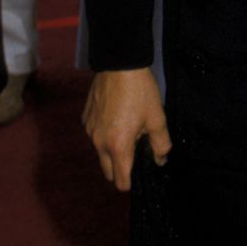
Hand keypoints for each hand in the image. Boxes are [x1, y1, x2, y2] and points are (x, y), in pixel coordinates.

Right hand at [83, 68, 170, 191]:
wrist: (119, 63)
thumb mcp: (157, 118)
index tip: (141, 170)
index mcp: (118, 146)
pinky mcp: (85, 119)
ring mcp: (90, 130)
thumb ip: (161, 144)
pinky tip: (117, 117)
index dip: (132, 181)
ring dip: (112, 150)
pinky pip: (94, 136)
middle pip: (108, 172)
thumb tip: (160, 159)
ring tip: (128, 128)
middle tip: (136, 150)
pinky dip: (104, 134)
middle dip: (121, 168)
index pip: (121, 182)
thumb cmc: (140, 91)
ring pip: (100, 153)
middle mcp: (99, 143)